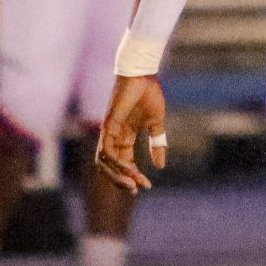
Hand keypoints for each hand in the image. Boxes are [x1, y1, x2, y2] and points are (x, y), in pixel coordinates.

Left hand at [96, 73, 168, 191]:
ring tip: (132, 185)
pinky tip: (129, 169)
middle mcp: (114, 137)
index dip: (135, 176)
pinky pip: (107, 151)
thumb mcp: (157, 123)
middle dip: (123, 181)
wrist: (142, 75)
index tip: (148, 185)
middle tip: (136, 191)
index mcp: (126, 137)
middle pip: (112, 167)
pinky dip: (116, 163)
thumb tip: (160, 166)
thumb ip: (158, 144)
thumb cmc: (149, 94)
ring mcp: (109, 133)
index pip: (126, 163)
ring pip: (105, 163)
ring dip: (117, 176)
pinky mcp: (107, 127)